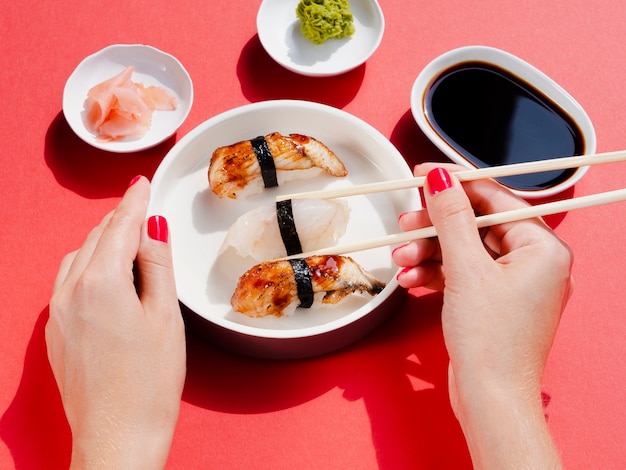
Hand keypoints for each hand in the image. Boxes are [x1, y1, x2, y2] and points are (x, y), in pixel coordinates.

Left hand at [46, 176, 185, 468]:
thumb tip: (152, 229)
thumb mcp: (164, 315)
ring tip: (131, 243)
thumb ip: (156, 265)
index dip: (134, 202)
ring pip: (79, 258)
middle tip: (143, 208)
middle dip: (120, 220)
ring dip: (104, 243)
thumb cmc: (149, 383)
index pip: (120, 227)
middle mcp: (70, 292)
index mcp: (101, 283)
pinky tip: (109, 278)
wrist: (117, 436)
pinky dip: (89, 268)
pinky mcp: (55, 332)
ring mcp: (58, 313)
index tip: (142, 184)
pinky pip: (68, 282)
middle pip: (96, 238)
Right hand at [392, 164, 571, 468]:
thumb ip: (452, 218)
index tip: (423, 175)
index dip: (455, 184)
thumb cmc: (491, 341)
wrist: (489, 399)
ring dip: (428, 253)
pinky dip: (436, 274)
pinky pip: (462, 274)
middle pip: (475, 226)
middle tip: (405, 224)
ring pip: (464, 251)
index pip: (495, 198)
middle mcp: (533, 263)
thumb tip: (441, 179)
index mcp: (542, 248)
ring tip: (401, 259)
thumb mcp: (466, 269)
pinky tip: (412, 280)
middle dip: (435, 228)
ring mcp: (513, 284)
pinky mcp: (493, 302)